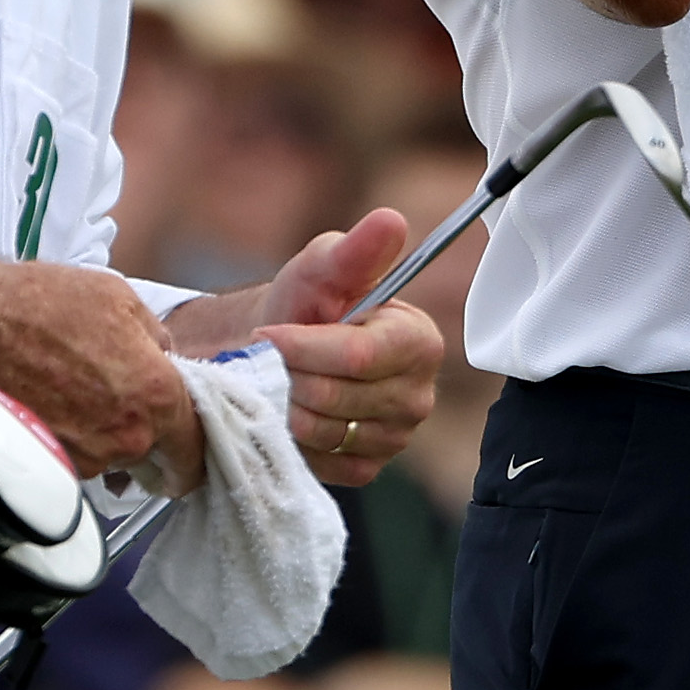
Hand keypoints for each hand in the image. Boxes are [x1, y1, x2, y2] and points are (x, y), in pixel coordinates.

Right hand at [0, 239, 190, 479]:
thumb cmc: (40, 304)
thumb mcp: (120, 299)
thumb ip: (157, 340)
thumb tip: (164, 359)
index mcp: (155, 395)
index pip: (195, 447)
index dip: (194, 448)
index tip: (188, 449)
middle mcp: (124, 438)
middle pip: (153, 456)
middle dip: (144, 436)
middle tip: (119, 401)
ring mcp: (83, 458)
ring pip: (109, 459)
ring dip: (101, 435)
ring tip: (72, 391)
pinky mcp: (46, 464)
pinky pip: (73, 459)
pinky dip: (67, 438)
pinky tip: (49, 402)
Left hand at [257, 209, 443, 491]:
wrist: (282, 353)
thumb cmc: (308, 304)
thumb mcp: (323, 267)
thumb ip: (355, 250)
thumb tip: (391, 221)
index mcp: (418, 340)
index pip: (359, 356)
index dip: (305, 347)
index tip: (270, 333)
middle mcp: (419, 394)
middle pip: (335, 396)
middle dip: (292, 375)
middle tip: (282, 357)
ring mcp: (397, 436)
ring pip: (323, 431)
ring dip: (290, 406)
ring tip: (290, 382)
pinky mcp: (369, 468)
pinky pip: (321, 462)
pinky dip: (297, 439)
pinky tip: (299, 412)